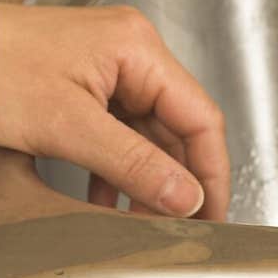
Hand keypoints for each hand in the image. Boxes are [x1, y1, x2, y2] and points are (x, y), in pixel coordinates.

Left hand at [0, 2, 228, 218]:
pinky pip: (118, 137)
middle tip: (173, 229)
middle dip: (176, 184)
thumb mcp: (65, 125)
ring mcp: (107, 71)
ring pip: (148, 139)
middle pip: (178, 131)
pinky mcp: (83, 88)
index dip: (211, 174)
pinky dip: (117, 173)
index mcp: (138, 49)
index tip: (210, 218)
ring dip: (145, 183)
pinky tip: (105, 204)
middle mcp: (130, 55)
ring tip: (140, 222)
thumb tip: (187, 197)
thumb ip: (133, 164)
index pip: (201, 119)